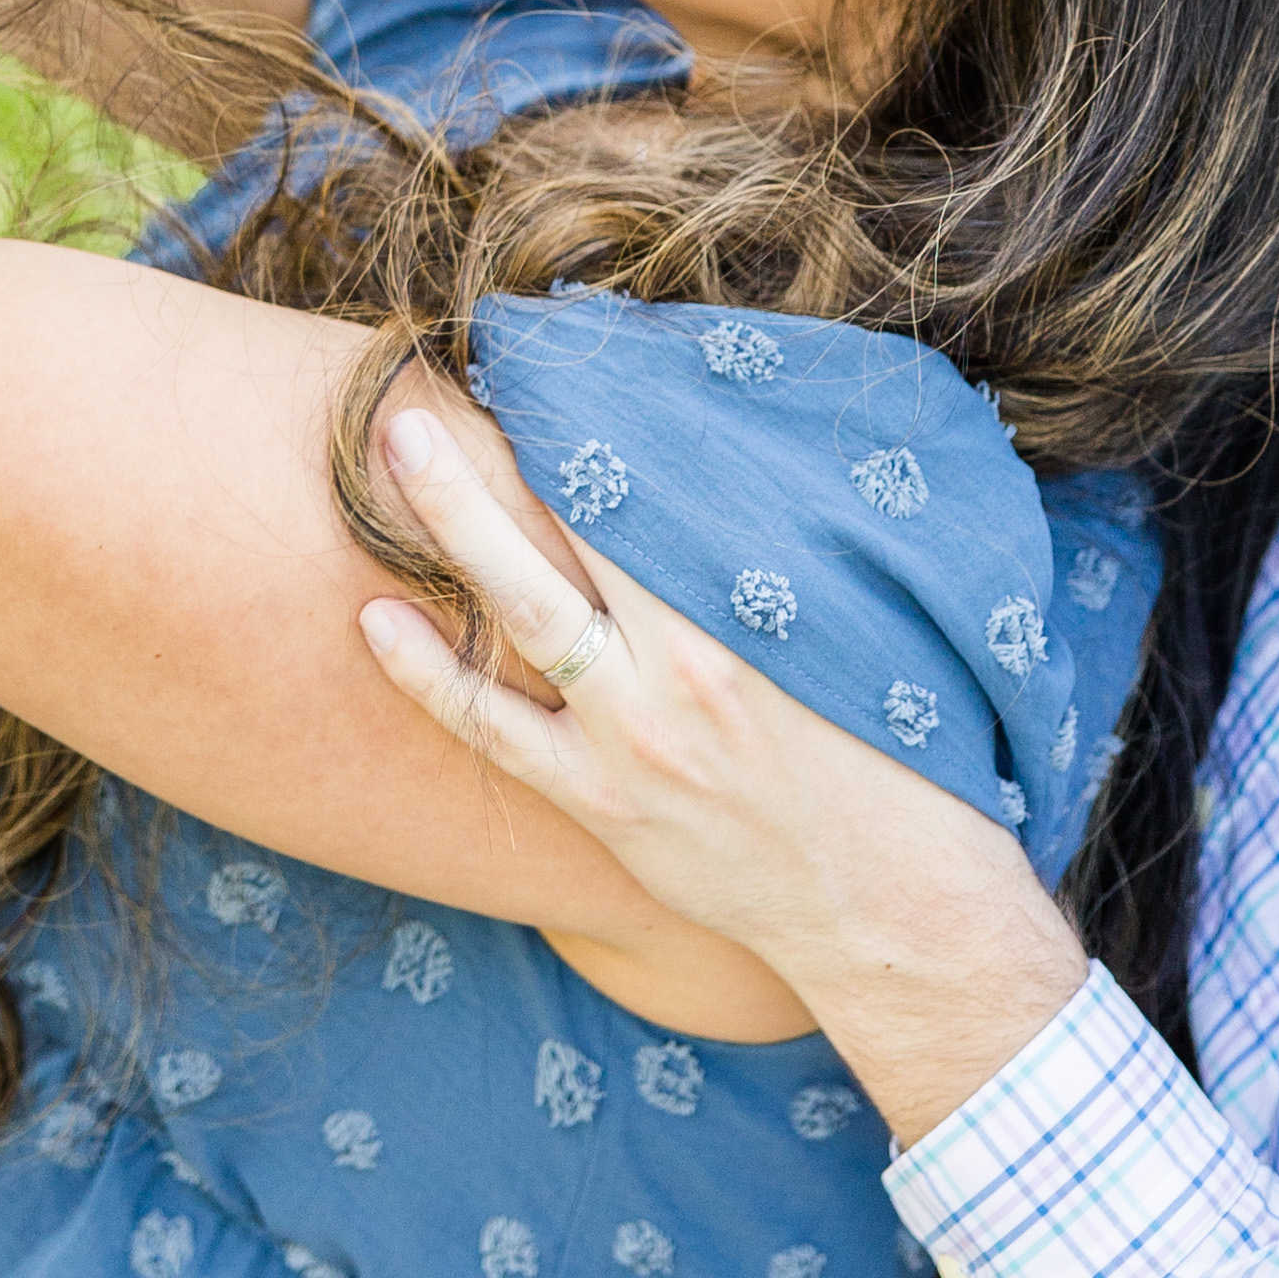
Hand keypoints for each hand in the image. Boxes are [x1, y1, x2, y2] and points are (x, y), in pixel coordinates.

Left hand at [359, 407, 1087, 1147]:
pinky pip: (495, 731)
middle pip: (567, 535)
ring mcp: (633, 741)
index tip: (540, 368)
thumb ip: (794, 558)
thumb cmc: (902, 761)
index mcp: (751, 616)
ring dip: (451, 527)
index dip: (586, 425)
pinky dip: (429, 677)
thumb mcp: (862, 636)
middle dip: (488, 460)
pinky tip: (375, 622)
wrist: (894, 909)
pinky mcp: (602, 804)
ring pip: (519, 612)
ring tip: (393, 455)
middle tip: (417, 397)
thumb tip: (741, 469)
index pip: (646, 492)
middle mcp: (683, 669)